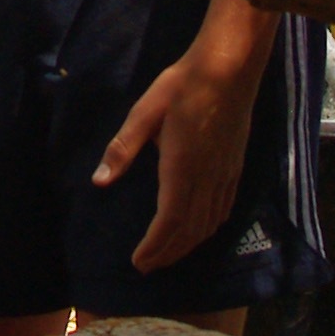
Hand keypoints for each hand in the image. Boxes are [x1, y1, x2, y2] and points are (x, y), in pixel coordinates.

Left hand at [94, 51, 258, 276]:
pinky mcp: (235, 166)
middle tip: (148, 267)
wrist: (228, 68)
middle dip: (168, 253)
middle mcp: (207, 177)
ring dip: (188, 244)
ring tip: (169, 255)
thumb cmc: (182, 86)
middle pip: (190, 229)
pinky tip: (202, 230)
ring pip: (209, 223)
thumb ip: (122, 149)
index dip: (155, 246)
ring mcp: (225, 173)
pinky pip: (224, 208)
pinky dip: (210, 227)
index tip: (139, 261)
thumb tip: (99, 182)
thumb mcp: (144, 113)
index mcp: (182, 167)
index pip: (169, 220)